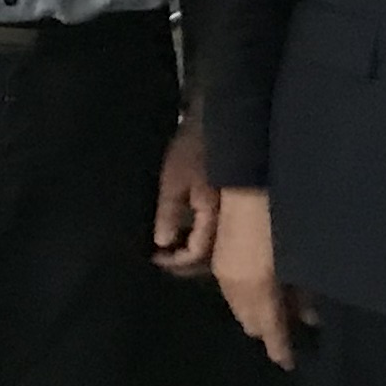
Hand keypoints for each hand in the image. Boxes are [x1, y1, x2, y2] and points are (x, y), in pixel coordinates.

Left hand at [151, 127, 220, 276]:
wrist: (218, 122)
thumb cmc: (192, 149)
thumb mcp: (173, 180)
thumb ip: (169, 212)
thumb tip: (162, 243)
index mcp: (213, 215)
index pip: (197, 253)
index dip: (175, 262)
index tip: (155, 257)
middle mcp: (227, 219)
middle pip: (209, 256)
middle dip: (185, 262)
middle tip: (162, 258)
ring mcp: (231, 212)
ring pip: (215, 246)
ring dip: (193, 251)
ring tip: (171, 248)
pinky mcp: (230, 204)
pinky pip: (216, 231)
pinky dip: (200, 237)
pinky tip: (185, 232)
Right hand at [212, 186, 298, 369]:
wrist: (248, 179)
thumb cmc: (283, 217)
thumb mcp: (298, 260)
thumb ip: (303, 292)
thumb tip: (310, 316)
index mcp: (258, 287)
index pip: (270, 329)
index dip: (279, 348)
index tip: (289, 363)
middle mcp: (236, 284)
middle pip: (251, 321)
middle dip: (269, 328)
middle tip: (291, 331)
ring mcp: (226, 271)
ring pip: (241, 305)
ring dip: (261, 311)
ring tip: (284, 308)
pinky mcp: (221, 258)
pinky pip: (235, 289)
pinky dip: (251, 294)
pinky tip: (266, 287)